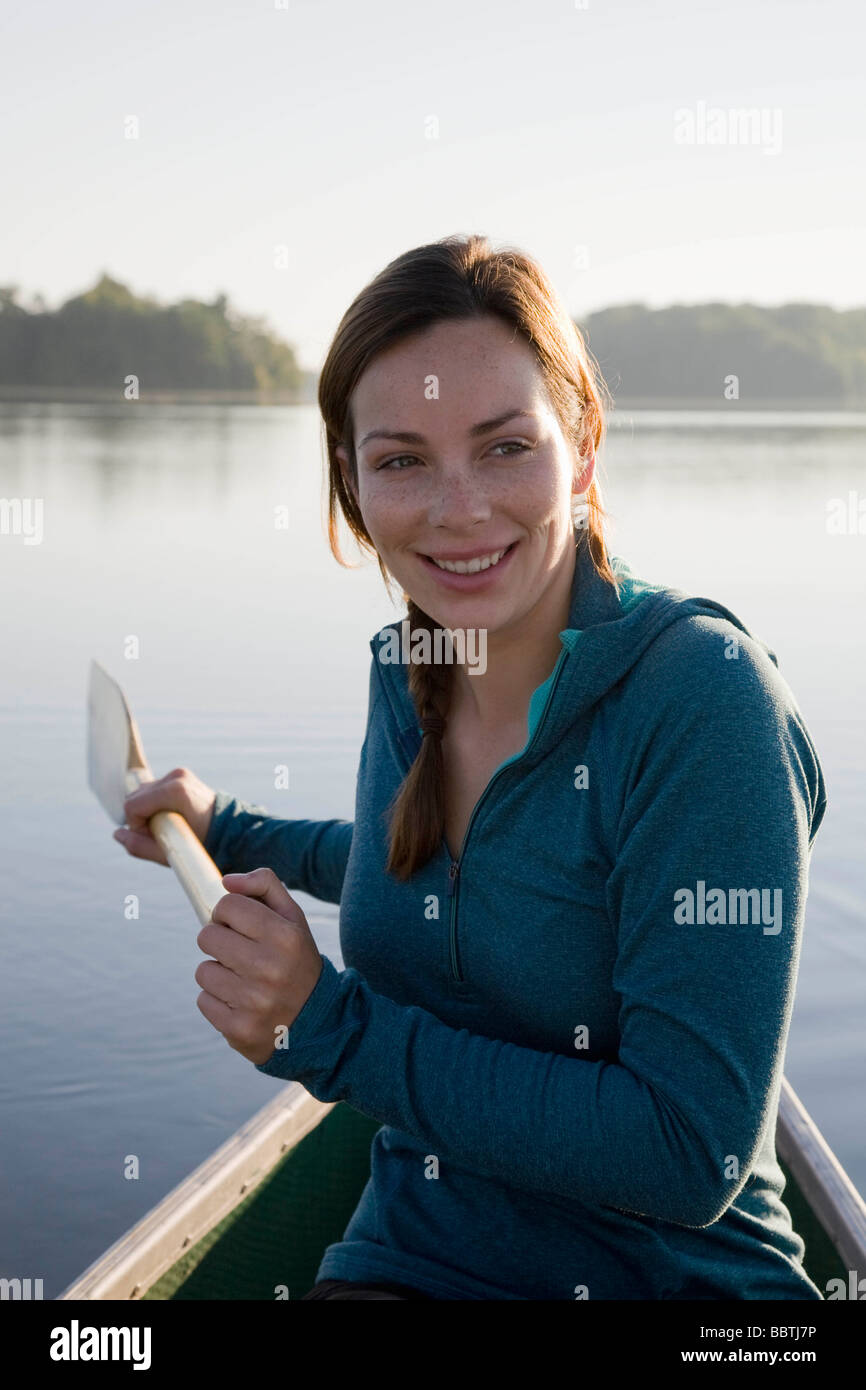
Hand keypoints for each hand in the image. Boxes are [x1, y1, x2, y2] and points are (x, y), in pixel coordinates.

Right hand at [114, 767, 216, 864]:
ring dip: (147, 810)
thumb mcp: (169, 852)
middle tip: (162, 833)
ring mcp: (179, 773)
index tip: (154, 836)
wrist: (228, 830)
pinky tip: (170, 815)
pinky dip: (155, 803)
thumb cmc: (201, 844)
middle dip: (141, 818)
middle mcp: (176, 777)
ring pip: (142, 792)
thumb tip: (117, 834)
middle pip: (135, 796)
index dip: (136, 826)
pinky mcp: (180, 775)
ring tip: (168, 825)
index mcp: (175, 791)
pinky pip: (153, 789)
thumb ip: (139, 846)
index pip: (132, 806)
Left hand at [194, 867, 322, 1065]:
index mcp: (285, 936)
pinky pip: (203, 1001)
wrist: (319, 1023)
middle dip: (220, 942)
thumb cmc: (297, 962)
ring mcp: (254, 1002)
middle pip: (207, 936)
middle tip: (240, 954)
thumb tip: (226, 882)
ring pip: (203, 971)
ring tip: (244, 981)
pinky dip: (218, 1001)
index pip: (227, 905)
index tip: (241, 928)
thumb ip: (265, 886)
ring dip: (218, 974)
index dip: (228, 914)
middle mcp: (270, 968)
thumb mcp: (293, 919)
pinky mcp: (239, 1029)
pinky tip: (242, 1003)